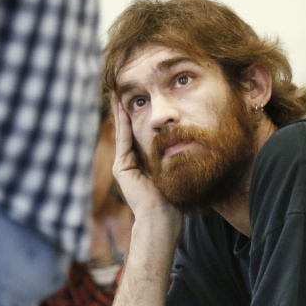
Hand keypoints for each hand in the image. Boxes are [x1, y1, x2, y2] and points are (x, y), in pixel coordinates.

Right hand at [110, 94, 180, 224]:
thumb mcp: (175, 171)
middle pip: (128, 128)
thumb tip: (188, 138)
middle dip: (125, 108)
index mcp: (141, 162)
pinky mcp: (121, 168)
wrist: (163, 219)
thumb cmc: (174, 200)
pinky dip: (121, 121)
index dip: (137, 114)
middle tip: (122, 86)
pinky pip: (123, 138)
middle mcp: (130, 162)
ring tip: (117, 90)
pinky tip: (121, 105)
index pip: (138, 132)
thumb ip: (174, 156)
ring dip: (120, 109)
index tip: (138, 95)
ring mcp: (123, 164)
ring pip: (122, 130)